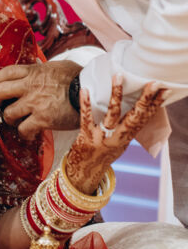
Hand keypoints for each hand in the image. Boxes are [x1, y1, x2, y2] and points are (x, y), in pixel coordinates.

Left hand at [0, 61, 80, 138]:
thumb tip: (35, 70)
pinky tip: (30, 132)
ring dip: (10, 119)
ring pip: (8, 114)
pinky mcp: (42, 119)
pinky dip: (24, 133)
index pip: (3, 73)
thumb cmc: (77, 78)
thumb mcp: (56, 67)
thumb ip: (41, 70)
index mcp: (32, 72)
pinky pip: (23, 129)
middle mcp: (29, 86)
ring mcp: (34, 103)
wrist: (93, 91)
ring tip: (17, 120)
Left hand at [65, 77, 165, 194]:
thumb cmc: (103, 152)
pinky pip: (86, 117)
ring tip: (118, 76)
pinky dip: (85, 103)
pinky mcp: (86, 135)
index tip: (165, 90)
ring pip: (112, 114)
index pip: (144, 119)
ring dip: (116, 94)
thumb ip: (128, 127)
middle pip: (134, 116)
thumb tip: (138, 109)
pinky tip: (85, 89)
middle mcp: (118, 137)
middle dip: (145, 99)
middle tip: (154, 83)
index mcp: (127, 137)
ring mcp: (102, 136)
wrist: (84, 172)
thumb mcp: (120, 142)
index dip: (156, 105)